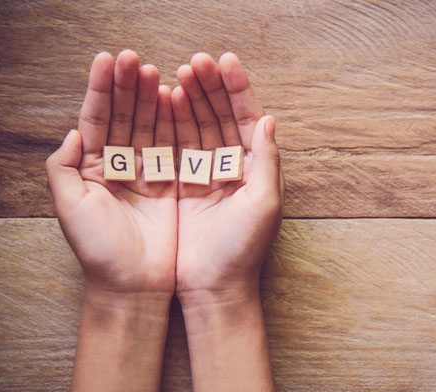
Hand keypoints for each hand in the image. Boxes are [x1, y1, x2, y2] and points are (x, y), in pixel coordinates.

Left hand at [46, 51, 176, 299]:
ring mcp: (145, 174)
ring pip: (148, 128)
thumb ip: (63, 167)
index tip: (109, 61)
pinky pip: (172, 149)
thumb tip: (74, 131)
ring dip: (151, 100)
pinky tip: (175, 101)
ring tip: (155, 73)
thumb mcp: (69, 207)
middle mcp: (117, 167)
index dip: (101, 90)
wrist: (135, 283)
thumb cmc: (100, 249)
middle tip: (136, 60)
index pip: (96, 120)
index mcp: (91, 169)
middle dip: (128, 88)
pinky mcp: (170, 185)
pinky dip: (173, 125)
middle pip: (123, 118)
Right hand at [173, 52, 284, 306]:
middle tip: (196, 62)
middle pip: (223, 117)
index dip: (239, 90)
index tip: (226, 62)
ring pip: (200, 127)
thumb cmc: (243, 249)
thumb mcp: (263, 203)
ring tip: (179, 75)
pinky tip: (166, 103)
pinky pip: (178, 147)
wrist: (213, 285)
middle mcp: (235, 168)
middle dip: (212, 88)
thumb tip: (270, 120)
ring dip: (191, 100)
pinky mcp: (184, 185)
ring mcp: (208, 175)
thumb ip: (267, 161)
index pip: (250, 119)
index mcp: (257, 169)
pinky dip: (173, 125)